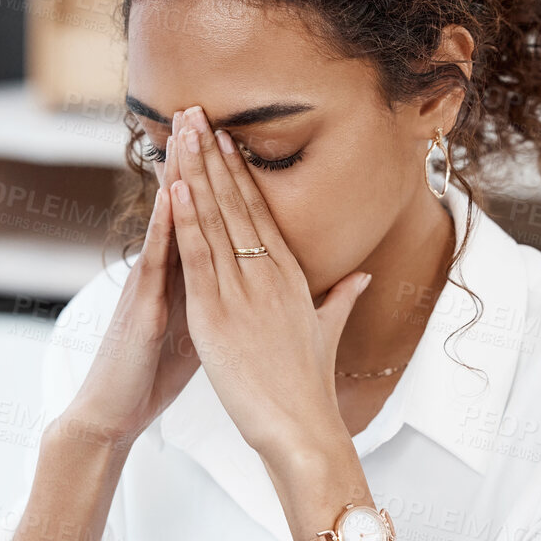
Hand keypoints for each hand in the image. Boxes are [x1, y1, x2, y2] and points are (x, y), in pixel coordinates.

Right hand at [64, 130, 198, 446]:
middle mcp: (161, 273)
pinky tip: (170, 196)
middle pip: (182, 210)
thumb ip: (214, 299)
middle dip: (194, 162)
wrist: (113, 412)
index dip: (216, 182)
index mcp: (182, 279)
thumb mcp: (195, 330)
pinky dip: (163, 227)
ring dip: (175, 178)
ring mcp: (148, 286)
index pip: (202, 221)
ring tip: (185, 133)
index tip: (229, 139)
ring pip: (166, 223)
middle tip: (202, 111)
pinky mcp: (140, 307)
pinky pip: (153, 262)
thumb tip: (241, 282)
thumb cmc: (150, 374)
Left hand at [163, 105, 370, 469]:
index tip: (223, 137)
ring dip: (194, 172)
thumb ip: (340, 298)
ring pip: (214, 220)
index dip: (238, 172)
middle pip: (235, 202)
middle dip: (212, 155)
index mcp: (290, 276)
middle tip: (194, 110)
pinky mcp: (217, 317)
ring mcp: (242, 293)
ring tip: (180, 130)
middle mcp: (267, 275)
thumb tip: (364, 277)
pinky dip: (187, 220)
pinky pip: (199, 258)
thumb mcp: (327, 334)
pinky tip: (176, 186)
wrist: (303, 430)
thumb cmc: (310, 389)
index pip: (260, 211)